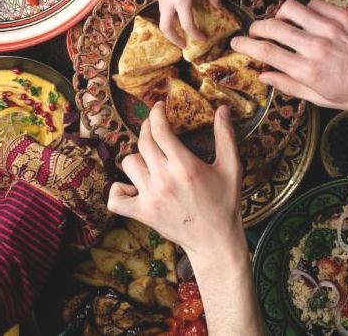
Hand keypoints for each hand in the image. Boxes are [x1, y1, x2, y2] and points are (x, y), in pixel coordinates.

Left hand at [107, 103, 243, 261]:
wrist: (215, 240)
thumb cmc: (225, 202)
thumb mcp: (231, 166)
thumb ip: (225, 135)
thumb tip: (222, 108)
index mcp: (185, 165)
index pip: (160, 130)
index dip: (156, 113)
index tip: (159, 107)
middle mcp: (164, 179)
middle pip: (143, 142)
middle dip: (147, 127)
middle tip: (155, 126)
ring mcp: (150, 197)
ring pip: (129, 163)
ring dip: (139, 156)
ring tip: (151, 158)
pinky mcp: (142, 214)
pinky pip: (116, 198)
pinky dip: (119, 190)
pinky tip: (132, 185)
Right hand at [152, 0, 219, 46]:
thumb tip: (219, 6)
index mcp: (181, 1)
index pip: (187, 25)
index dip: (196, 35)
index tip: (203, 39)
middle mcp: (168, 2)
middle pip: (166, 28)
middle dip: (174, 39)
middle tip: (184, 44)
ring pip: (163, 18)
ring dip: (171, 27)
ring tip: (181, 29)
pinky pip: (162, 7)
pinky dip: (169, 14)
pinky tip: (178, 9)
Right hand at [232, 0, 347, 116]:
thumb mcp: (320, 99)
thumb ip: (289, 84)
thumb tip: (263, 75)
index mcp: (307, 70)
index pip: (264, 51)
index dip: (244, 46)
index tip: (236, 44)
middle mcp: (315, 46)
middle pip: (271, 26)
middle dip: (255, 27)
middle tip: (254, 32)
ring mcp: (330, 27)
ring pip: (290, 8)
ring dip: (279, 14)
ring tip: (281, 22)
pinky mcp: (343, 15)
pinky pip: (314, 4)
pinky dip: (306, 11)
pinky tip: (308, 20)